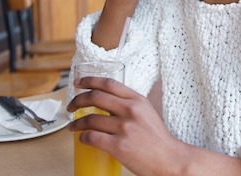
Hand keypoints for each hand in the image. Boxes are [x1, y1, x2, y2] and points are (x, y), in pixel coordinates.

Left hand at [67, 76, 187, 175]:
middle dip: (77, 100)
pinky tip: (83, 139)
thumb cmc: (158, 139)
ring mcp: (124, 128)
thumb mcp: (147, 112)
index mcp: (137, 100)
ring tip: (72, 127)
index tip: (78, 82)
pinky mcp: (118, 146)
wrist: (169, 160)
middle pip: (95, 97)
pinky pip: (92, 137)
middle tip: (71, 106)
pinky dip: (83, 137)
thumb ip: (130, 104)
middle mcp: (130, 110)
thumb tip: (108, 102)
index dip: (90, 80)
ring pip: (90, 119)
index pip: (108, 83)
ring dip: (76, 123)